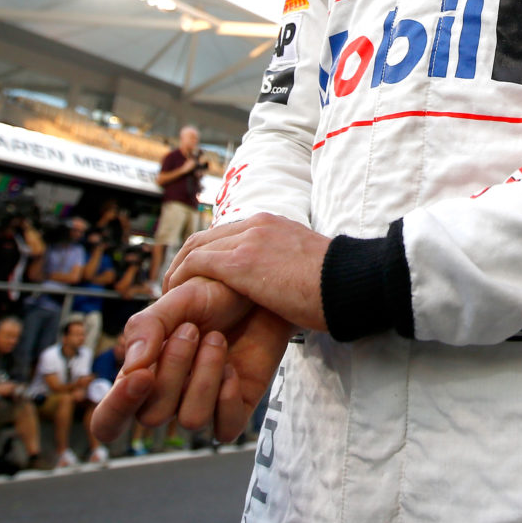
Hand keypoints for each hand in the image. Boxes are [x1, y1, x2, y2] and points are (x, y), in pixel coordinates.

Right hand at [91, 302, 292, 444]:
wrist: (259, 287)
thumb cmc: (211, 294)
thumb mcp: (175, 300)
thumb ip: (147, 328)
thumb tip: (132, 370)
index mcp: (140, 377)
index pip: (109, 421)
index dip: (116, 410)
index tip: (142, 376)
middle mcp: (167, 397)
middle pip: (152, 416)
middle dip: (173, 369)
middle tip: (192, 328)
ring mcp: (201, 405)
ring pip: (191, 419)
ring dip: (205, 375)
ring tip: (217, 338)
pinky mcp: (234, 408)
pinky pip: (225, 428)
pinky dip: (228, 396)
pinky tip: (233, 366)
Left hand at [165, 213, 330, 331]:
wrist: (350, 283)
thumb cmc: (337, 285)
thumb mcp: (307, 267)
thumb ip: (286, 268)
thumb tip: (284, 290)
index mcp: (273, 224)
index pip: (226, 234)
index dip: (206, 254)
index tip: (198, 277)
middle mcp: (257, 224)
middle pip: (204, 238)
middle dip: (185, 261)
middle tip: (175, 287)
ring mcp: (247, 241)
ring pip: (195, 249)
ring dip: (178, 271)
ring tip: (171, 295)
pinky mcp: (240, 263)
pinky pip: (197, 265)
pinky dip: (181, 279)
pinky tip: (177, 298)